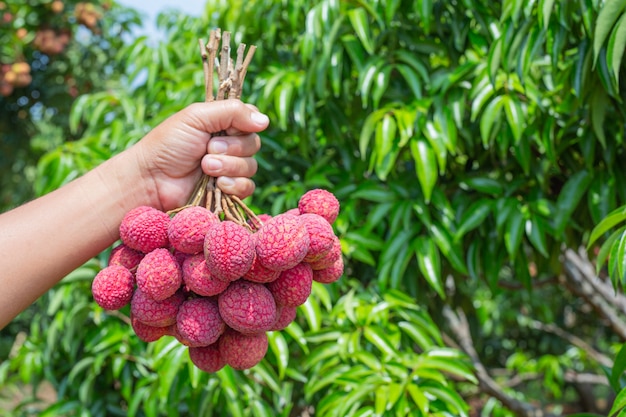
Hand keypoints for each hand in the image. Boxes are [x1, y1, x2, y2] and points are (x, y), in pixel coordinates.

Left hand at [131, 99, 268, 210]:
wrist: (152, 180)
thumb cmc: (168, 144)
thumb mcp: (197, 117)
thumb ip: (232, 112)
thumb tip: (265, 120)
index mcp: (222, 124)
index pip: (252, 119)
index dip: (245, 124)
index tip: (228, 128)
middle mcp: (229, 145)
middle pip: (254, 144)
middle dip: (231, 148)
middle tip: (207, 149)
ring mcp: (229, 169)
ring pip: (251, 166)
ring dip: (228, 166)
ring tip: (205, 167)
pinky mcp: (228, 192)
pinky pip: (248, 187)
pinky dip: (234, 185)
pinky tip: (217, 185)